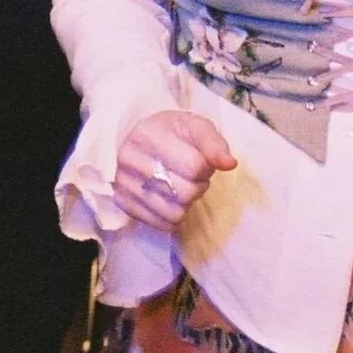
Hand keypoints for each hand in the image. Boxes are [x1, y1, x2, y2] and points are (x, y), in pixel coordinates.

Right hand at [112, 110, 236, 231]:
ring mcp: (122, 183)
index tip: (201, 162)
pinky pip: (161, 224)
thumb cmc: (173, 134)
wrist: (142, 140)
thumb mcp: (196, 128)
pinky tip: (170, 199)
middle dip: (197, 187)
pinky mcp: (123, 203)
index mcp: (147, 135)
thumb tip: (229, 164)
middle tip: (192, 177)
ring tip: (180, 187)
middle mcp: (128, 158)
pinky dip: (173, 216)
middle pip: (184, 192)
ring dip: (186, 203)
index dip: (206, 168)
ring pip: (173, 212)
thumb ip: (214, 143)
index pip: (193, 166)